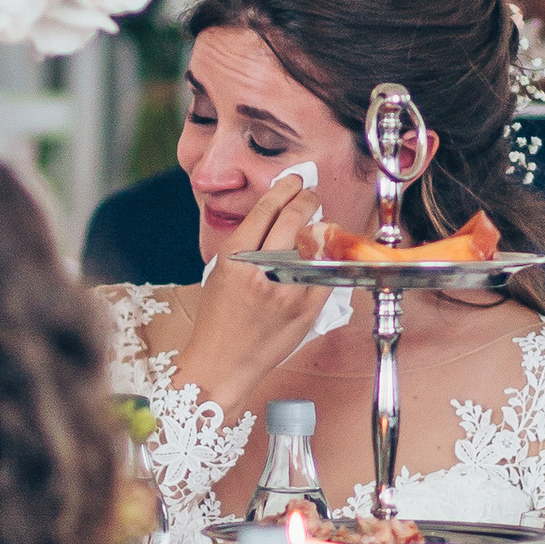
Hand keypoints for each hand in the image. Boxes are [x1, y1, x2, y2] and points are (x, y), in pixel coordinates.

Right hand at [172, 167, 338, 419]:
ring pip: (313, 241)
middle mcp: (262, 271)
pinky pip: (326, 272)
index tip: (294, 180)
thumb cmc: (218, 318)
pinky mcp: (306, 310)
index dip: (284, 188)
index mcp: (235, 259)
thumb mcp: (221, 272)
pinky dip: (327, 257)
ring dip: (318, 225)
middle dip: (307, 197)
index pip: (266, 209)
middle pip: (293, 217)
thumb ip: (247, 243)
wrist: (222, 363)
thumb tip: (277, 214)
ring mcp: (287, 291)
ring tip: (316, 221)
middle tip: (310, 194)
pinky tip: (324, 250)